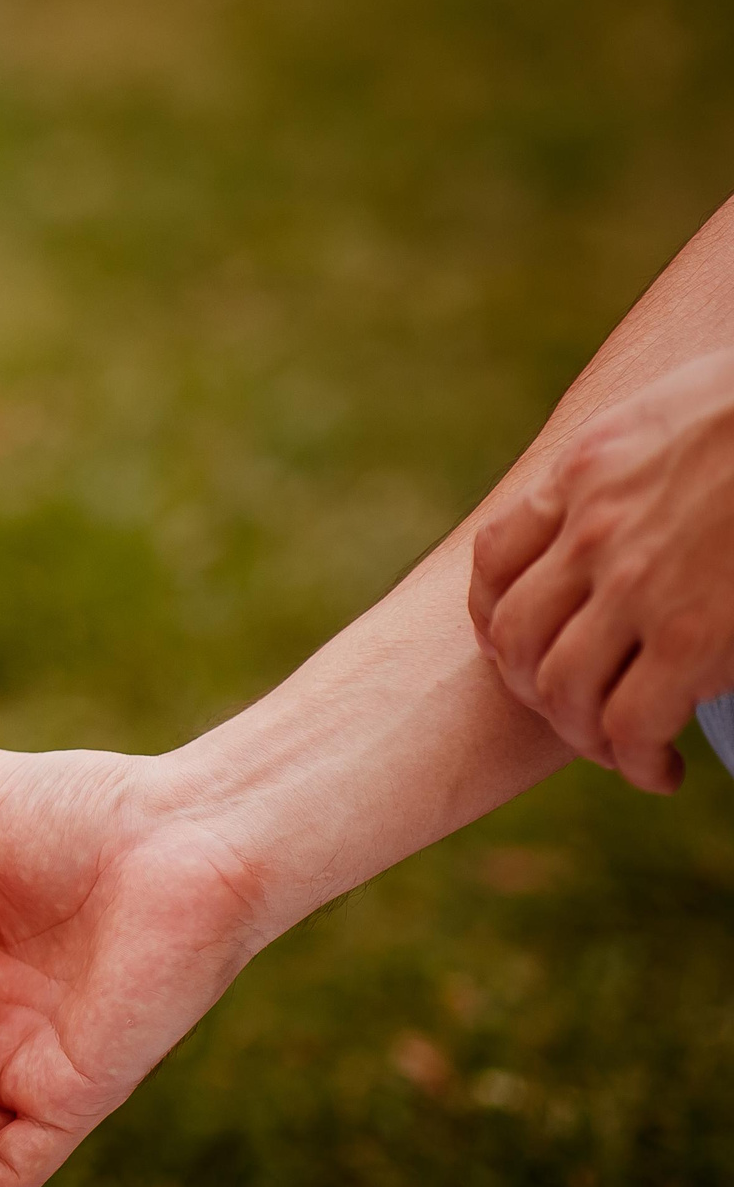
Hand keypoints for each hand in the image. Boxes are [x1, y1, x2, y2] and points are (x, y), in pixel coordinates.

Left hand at [469, 347, 733, 792]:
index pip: (495, 560)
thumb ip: (637, 464)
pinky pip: (629, 720)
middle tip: (576, 716)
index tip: (522, 653)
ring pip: (559, 686)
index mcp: (586, 472)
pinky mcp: (690, 634)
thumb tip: (649, 503)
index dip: (496, 622)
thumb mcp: (676, 416)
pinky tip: (662, 770)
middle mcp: (591, 529)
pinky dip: (636, 759)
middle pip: (513, 637)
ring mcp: (635, 584)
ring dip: (581, 734)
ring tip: (620, 751)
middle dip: (533, 691)